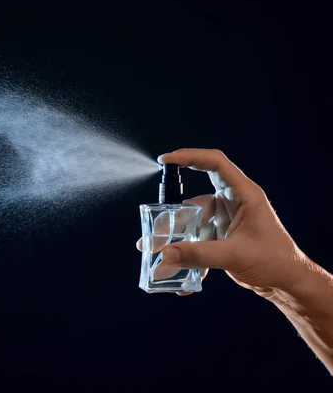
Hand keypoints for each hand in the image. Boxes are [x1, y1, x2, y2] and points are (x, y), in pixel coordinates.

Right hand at [136, 148, 308, 296]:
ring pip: (192, 226)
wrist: (289, 284)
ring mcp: (226, 220)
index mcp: (243, 195)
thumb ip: (198, 255)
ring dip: (177, 244)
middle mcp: (233, 203)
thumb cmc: (275, 262)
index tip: (165, 160)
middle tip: (151, 238)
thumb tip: (165, 254)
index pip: (215, 164)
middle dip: (171, 222)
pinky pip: (198, 242)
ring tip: (160, 262)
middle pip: (194, 203)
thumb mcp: (234, 255)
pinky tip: (181, 280)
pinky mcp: (222, 237)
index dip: (189, 157)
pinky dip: (189, 258)